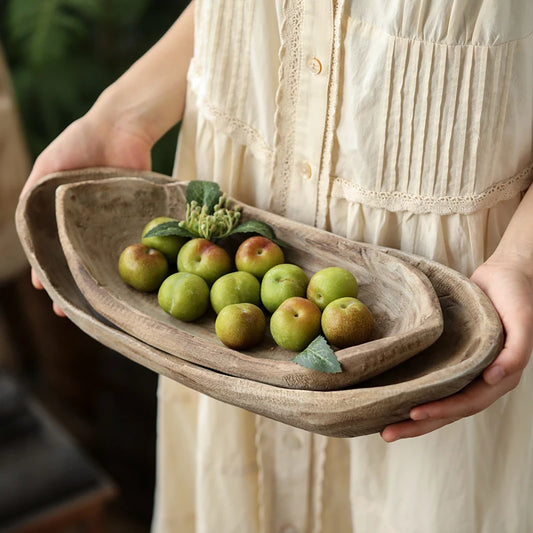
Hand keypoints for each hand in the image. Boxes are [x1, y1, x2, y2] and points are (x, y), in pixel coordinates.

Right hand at [24, 107, 153, 315]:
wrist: (123, 127)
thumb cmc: (81, 143)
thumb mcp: (49, 167)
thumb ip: (34, 195)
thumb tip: (23, 228)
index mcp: (63, 213)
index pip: (50, 247)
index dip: (46, 269)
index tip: (44, 289)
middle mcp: (87, 222)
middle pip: (78, 259)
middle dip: (73, 285)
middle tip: (70, 310)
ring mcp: (113, 223)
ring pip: (104, 258)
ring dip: (100, 282)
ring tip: (97, 306)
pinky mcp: (136, 219)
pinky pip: (133, 246)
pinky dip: (129, 264)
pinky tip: (127, 282)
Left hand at [380, 259, 532, 441]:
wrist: (506, 273)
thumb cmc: (516, 295)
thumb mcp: (522, 319)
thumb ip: (516, 351)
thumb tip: (494, 378)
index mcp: (499, 376)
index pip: (467, 402)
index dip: (442, 410)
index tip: (413, 413)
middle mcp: (481, 378)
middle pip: (448, 409)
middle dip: (419, 424)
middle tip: (387, 434)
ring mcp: (466, 369)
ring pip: (438, 398)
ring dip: (413, 414)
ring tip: (385, 425)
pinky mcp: (452, 356)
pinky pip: (434, 379)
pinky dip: (416, 390)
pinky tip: (394, 395)